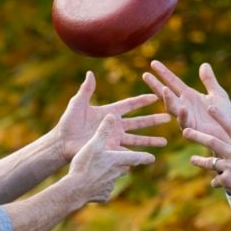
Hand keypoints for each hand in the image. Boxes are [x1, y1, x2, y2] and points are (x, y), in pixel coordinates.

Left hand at [55, 72, 169, 161]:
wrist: (62, 142)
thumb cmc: (68, 122)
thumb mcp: (77, 104)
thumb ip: (86, 90)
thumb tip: (90, 73)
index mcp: (109, 112)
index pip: (130, 105)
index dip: (142, 100)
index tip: (156, 96)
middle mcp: (115, 126)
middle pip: (139, 122)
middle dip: (154, 120)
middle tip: (169, 117)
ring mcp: (114, 139)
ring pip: (137, 139)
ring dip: (151, 140)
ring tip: (166, 141)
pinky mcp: (110, 151)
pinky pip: (127, 153)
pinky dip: (138, 155)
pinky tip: (150, 157)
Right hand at [69, 115, 155, 202]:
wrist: (76, 189)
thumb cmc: (85, 165)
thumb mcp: (94, 145)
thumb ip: (103, 131)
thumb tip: (111, 116)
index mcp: (118, 160)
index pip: (137, 158)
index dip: (145, 156)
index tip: (152, 157)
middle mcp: (118, 173)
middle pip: (125, 168)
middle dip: (124, 165)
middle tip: (124, 163)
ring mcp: (111, 186)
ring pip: (114, 179)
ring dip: (111, 175)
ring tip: (102, 173)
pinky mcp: (104, 196)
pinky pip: (104, 190)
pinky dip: (100, 187)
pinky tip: (92, 186)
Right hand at [142, 60, 230, 141]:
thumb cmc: (224, 116)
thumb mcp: (218, 94)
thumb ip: (209, 81)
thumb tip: (204, 64)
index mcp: (189, 97)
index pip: (173, 82)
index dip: (163, 73)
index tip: (153, 63)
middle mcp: (184, 106)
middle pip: (166, 94)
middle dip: (156, 85)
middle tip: (145, 75)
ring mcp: (187, 118)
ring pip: (173, 108)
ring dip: (168, 99)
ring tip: (164, 89)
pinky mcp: (194, 129)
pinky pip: (186, 123)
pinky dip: (184, 116)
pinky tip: (183, 108)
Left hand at [184, 107, 230, 211]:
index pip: (230, 127)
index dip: (219, 117)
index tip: (209, 107)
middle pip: (212, 142)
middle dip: (197, 136)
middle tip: (184, 132)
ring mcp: (230, 168)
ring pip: (209, 162)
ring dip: (199, 161)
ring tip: (192, 159)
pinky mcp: (227, 181)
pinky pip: (216, 180)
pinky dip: (216, 182)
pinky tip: (218, 184)